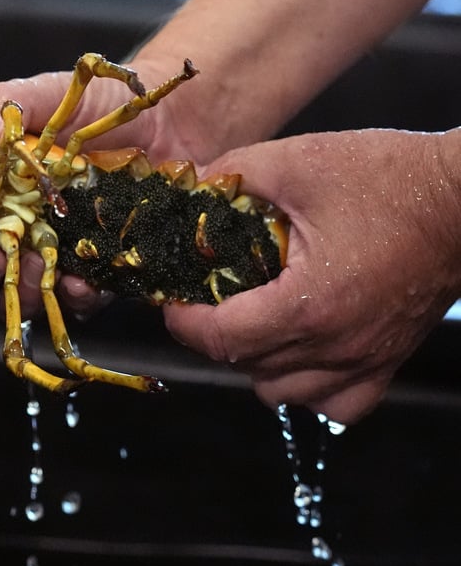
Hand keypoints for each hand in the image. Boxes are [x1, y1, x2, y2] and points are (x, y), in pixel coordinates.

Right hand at [0, 58, 212, 317]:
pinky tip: (83, 282)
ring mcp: (49, 255)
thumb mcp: (44, 96)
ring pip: (16, 296)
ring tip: (34, 270)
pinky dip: (74, 297)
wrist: (172, 123)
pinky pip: (75, 300)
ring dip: (18, 293)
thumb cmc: (95, 108)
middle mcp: (9, 230)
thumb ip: (4, 108)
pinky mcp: (92, 272)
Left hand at [164, 128, 460, 423]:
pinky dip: (309, 387)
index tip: (172, 301)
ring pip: (282, 393)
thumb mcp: (301, 161)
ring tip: (254, 320)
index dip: (183, 322)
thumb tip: (194, 189)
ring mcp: (365, 361)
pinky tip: (303, 351)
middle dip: (212, 336)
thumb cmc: (392, 179)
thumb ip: (237, 174)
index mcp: (307, 304)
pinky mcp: (389, 363)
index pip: (220, 339)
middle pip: (244, 367)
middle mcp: (335, 346)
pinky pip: (336, 405)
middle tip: (208, 300)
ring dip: (255, 363)